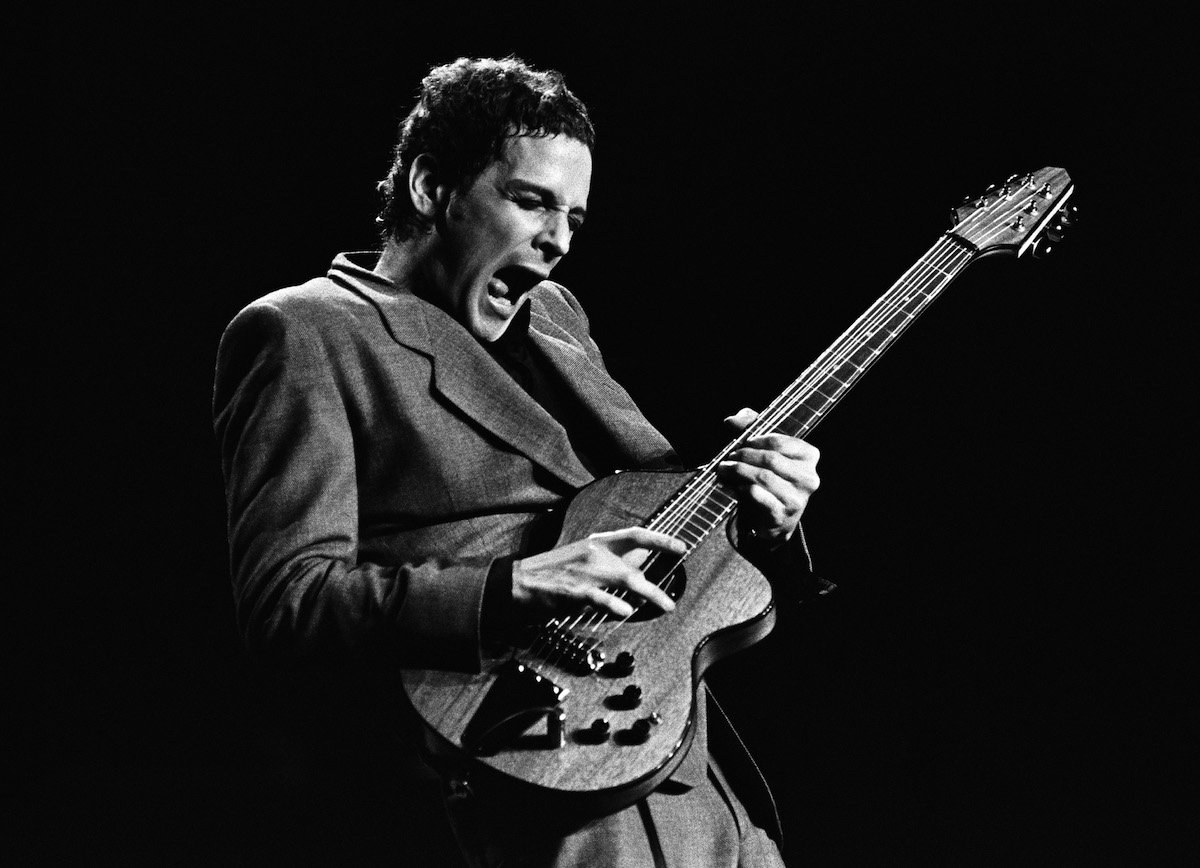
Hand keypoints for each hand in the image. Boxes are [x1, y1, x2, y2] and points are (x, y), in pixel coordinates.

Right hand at [511, 527, 683, 619]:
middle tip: (674, 596)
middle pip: (635, 563)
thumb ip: (609, 563)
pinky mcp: (574, 590)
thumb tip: (638, 569)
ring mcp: (584, 572)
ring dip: (649, 594)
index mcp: (596, 543)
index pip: (634, 535)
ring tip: (665, 606)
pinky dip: (615, 604)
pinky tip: (627, 612)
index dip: (659, 540)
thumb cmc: (551, 574)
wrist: (518, 582)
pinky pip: (600, 597)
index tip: (680, 546)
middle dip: (659, 581)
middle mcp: (594, 553)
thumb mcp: (581, 558)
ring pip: (626, 579)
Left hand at [716, 408, 820, 545]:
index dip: (755, 441)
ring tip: (724, 469)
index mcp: (809, 457)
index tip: (742, 444)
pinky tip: (735, 486)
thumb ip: (750, 427)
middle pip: (770, 459)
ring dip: (738, 470)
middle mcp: (808, 478)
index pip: (778, 442)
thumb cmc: (771, 477)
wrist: (774, 518)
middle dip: (744, 455)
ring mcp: (797, 499)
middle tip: (728, 457)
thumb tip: (730, 420)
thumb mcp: (765, 450)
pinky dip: (742, 488)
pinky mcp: (781, 515)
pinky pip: (757, 495)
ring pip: (763, 477)